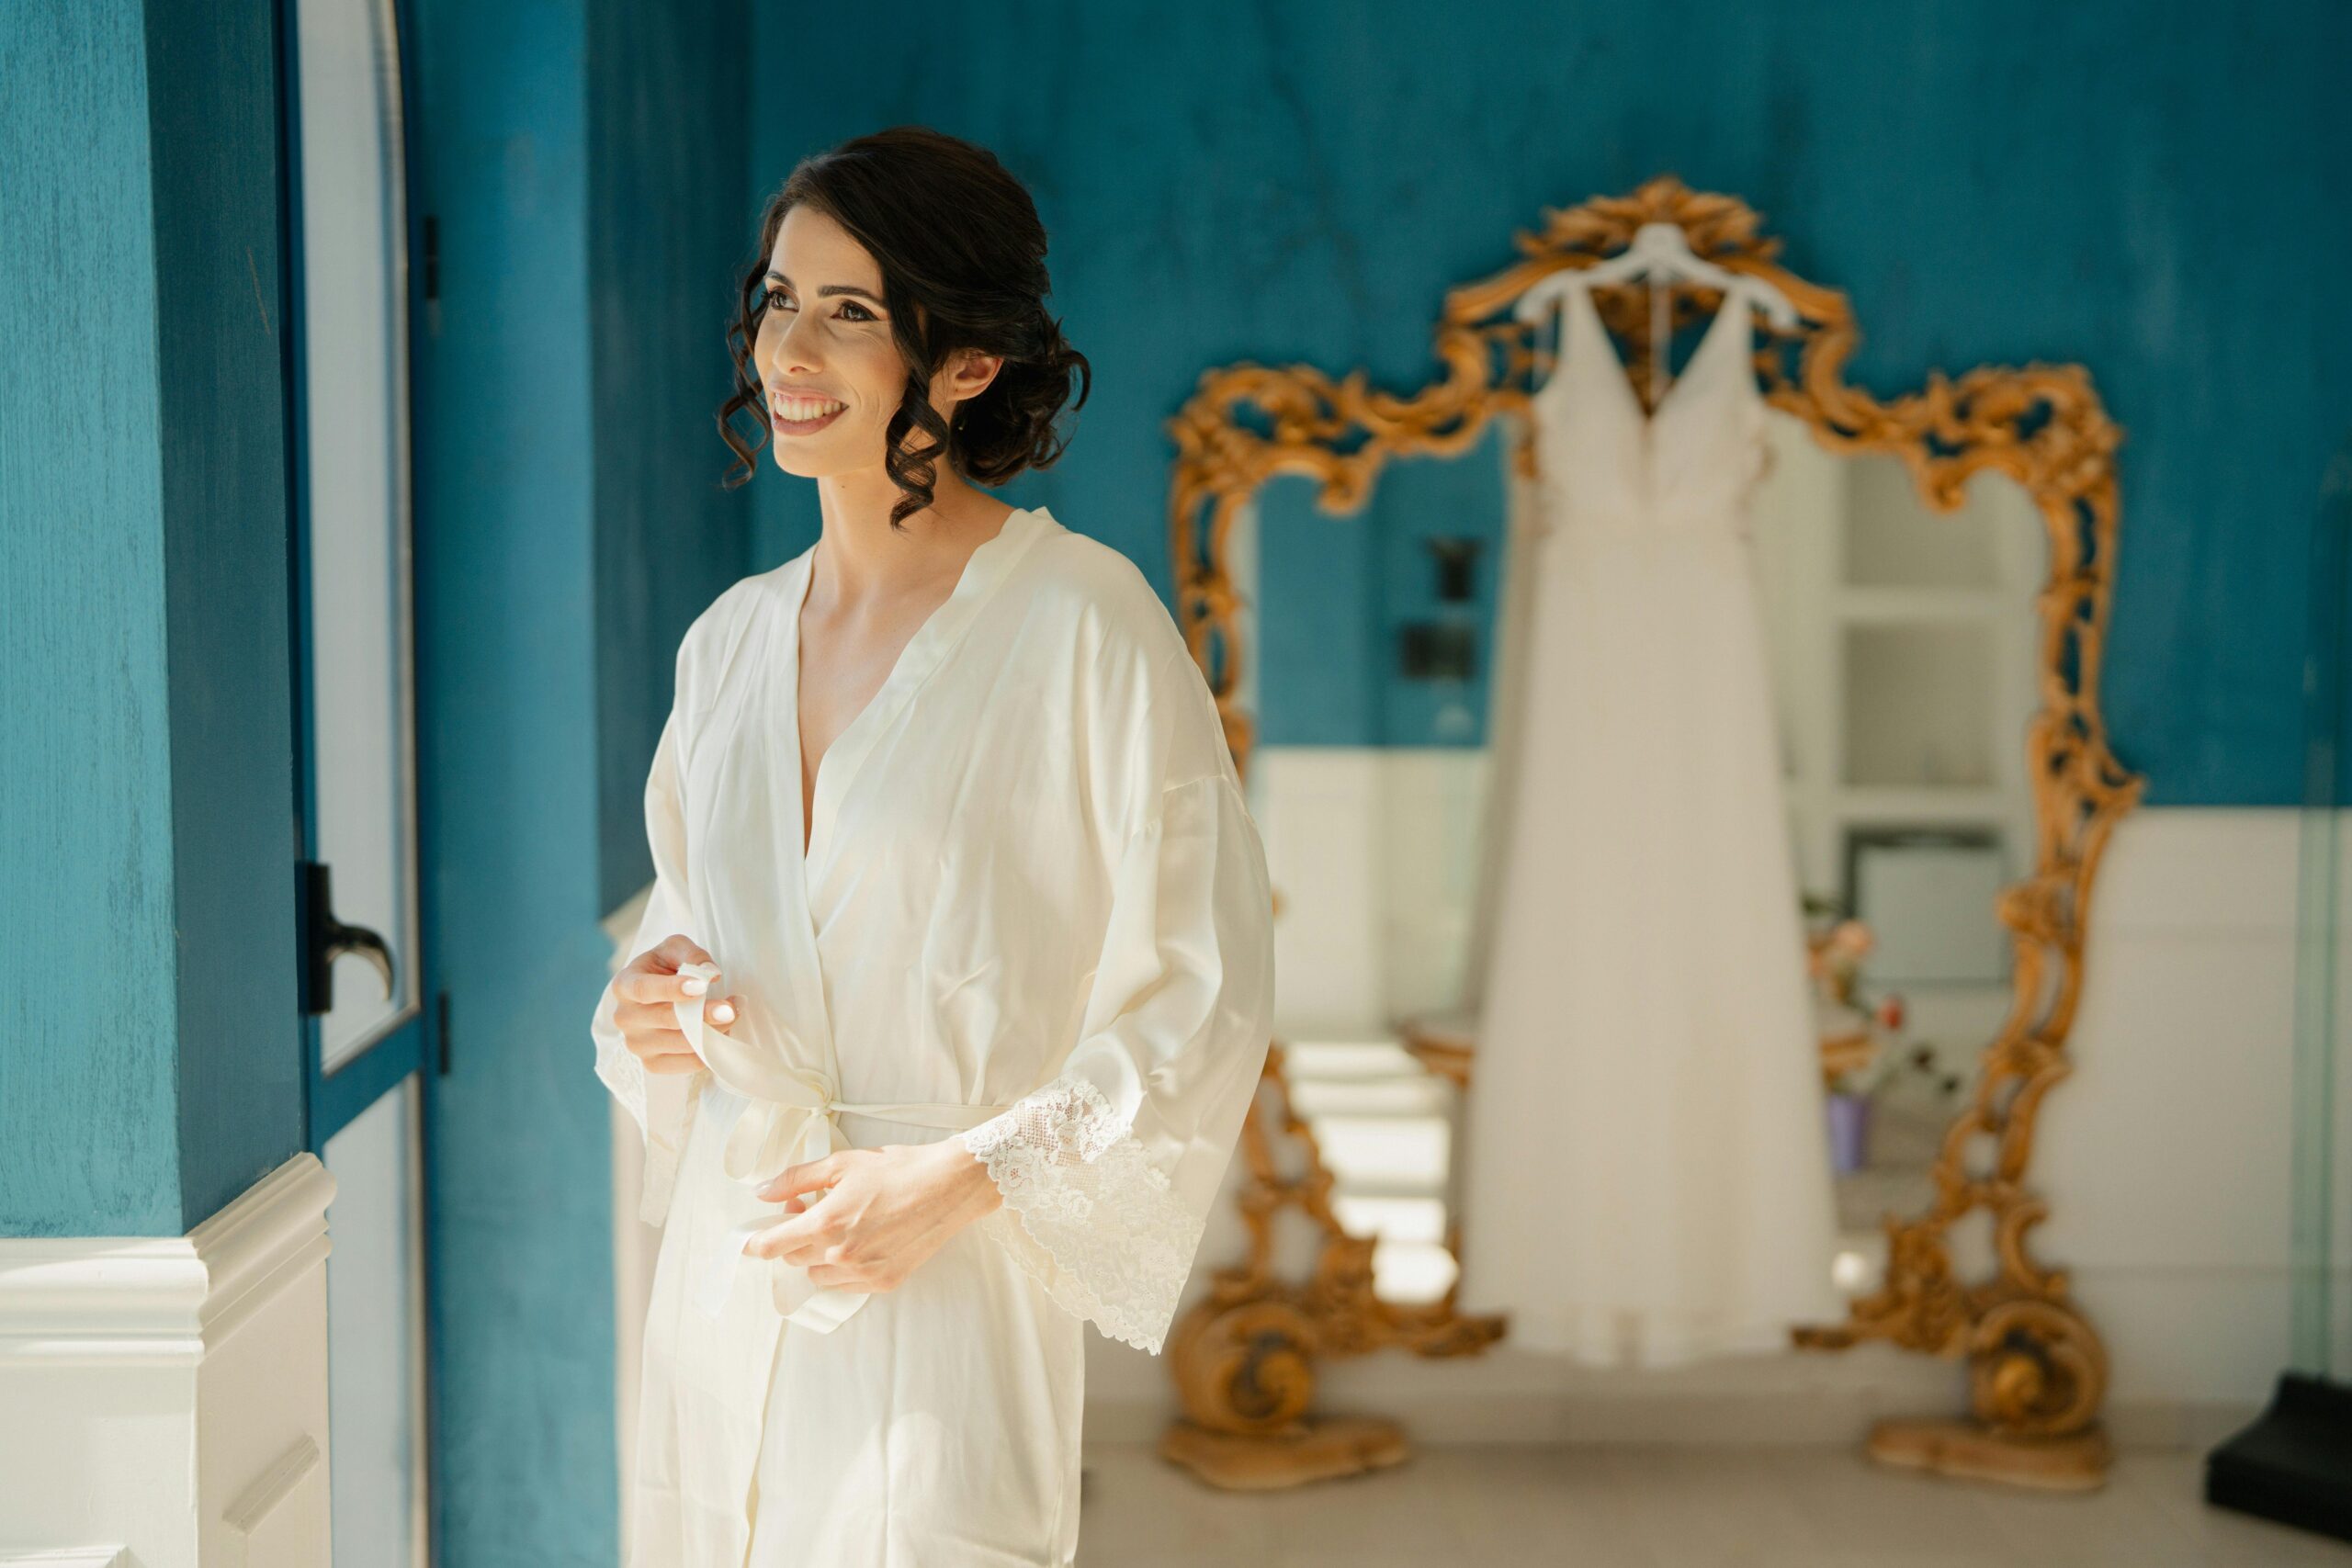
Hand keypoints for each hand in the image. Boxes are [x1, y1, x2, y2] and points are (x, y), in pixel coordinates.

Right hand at [610, 934, 746, 1074]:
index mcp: (624, 985)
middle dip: (703, 1014)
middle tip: (731, 1008)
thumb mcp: (675, 949)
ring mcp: (637, 1044)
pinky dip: (710, 1051)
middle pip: (666, 1019)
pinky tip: (723, 1033)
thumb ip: (692, 955)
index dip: (671, 989)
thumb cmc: (665, 968)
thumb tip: (710, 974)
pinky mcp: (653, 1064)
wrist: (656, 995)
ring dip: (714, 1031)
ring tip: (733, 1014)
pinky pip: (687, 1064)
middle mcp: (625, 1018)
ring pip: (680, 1043)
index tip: (702, 986)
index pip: (643, 990)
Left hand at [739, 1138, 1005, 1293]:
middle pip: (793, 1258)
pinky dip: (844, 1266)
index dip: (755, 1242)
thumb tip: (762, 1191)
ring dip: (818, 1255)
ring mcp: (863, 1272)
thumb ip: (796, 1179)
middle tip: (810, 1210)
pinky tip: (862, 1240)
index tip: (749, 1240)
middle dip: (793, 1238)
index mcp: (826, 1222)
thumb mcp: (842, 1163)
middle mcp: (841, 1254)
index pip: (772, 1245)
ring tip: (841, 1227)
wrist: (948, 1186)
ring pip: (818, 1274)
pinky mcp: (884, 1282)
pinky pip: (846, 1283)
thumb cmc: (897, 1169)